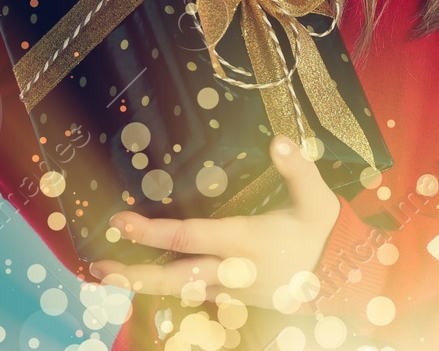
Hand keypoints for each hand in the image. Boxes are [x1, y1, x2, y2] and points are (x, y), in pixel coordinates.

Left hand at [87, 135, 341, 310]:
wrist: (339, 278)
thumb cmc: (323, 233)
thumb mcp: (317, 199)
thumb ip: (298, 169)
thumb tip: (279, 140)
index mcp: (246, 242)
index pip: (191, 238)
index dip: (153, 232)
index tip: (121, 222)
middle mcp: (232, 270)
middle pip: (174, 277)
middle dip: (135, 273)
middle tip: (99, 268)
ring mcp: (230, 289)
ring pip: (178, 290)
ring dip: (142, 282)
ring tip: (108, 275)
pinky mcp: (231, 297)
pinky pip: (191, 293)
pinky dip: (165, 287)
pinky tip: (143, 279)